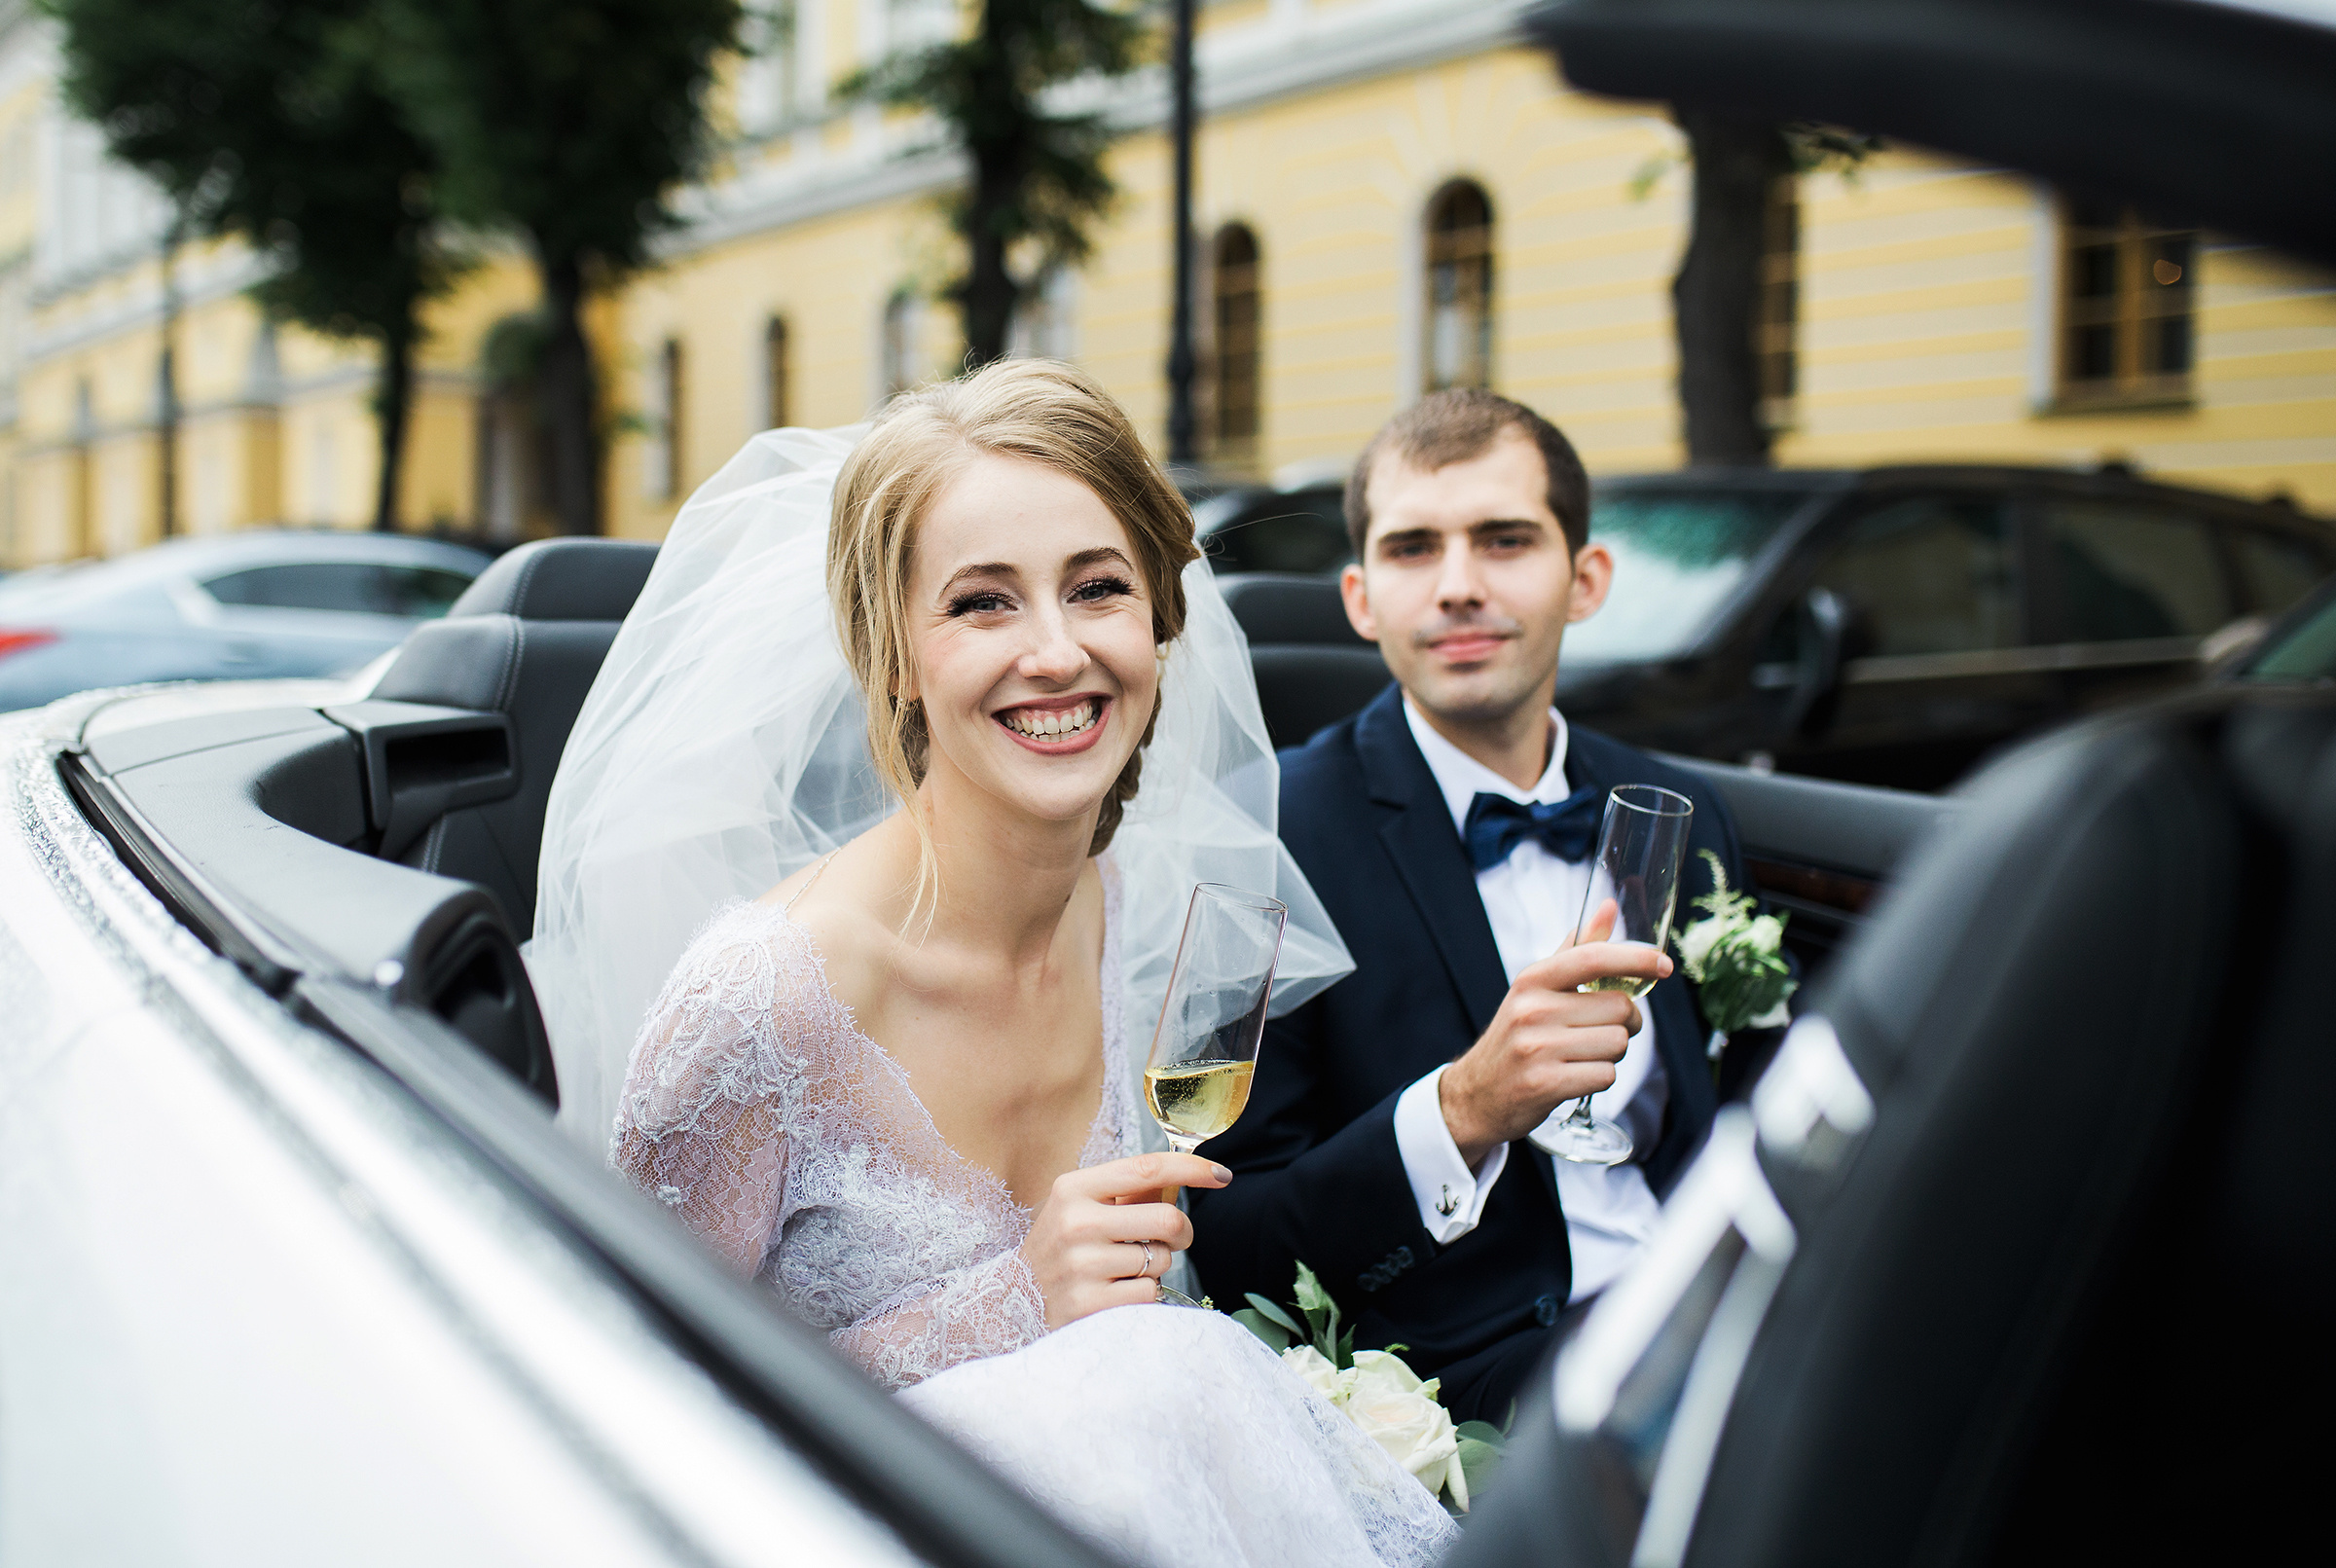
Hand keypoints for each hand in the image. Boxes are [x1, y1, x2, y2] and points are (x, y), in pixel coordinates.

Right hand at [1019, 1152, 1229, 1328]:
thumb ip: (1127, 1192)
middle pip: (1167, 1220)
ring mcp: (1082, 1266)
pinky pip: (1149, 1294)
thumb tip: (1185, 1175)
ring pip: (1161, 1261)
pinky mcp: (1089, 1305)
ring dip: (1155, 1267)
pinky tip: (1114, 1294)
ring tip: (1122, 1270)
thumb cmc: (1061, 1247)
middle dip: (1180, 1233)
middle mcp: (1076, 1223)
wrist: (1011, 1300)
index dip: (1191, 1169)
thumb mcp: (1080, 1208)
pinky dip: (1142, 1295)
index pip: (1146, 1169)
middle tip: (1169, 1240)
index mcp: (1074, 1188)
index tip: (1221, 1174)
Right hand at [1438, 899, 1670, 1168]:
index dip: (1636, 959)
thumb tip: (1610, 906)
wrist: (1479, 1094)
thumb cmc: (1519, 1036)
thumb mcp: (1538, 989)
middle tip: (1604, 1031)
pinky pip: (1606, 1075)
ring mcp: (1537, 1047)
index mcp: (1533, 979)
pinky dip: (1600, 1078)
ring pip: (1617, 1043)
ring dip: (1612, 1053)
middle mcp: (1532, 1009)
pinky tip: (1576, 1076)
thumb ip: (1577, 949)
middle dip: (1625, 1023)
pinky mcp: (1545, 1083)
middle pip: (1619, 1008)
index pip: (1594, 958)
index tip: (1665, 966)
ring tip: (1583, 1055)